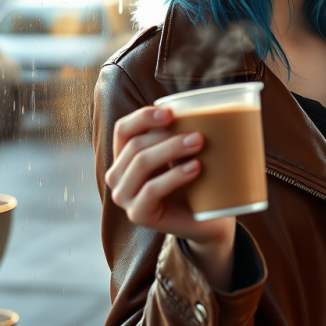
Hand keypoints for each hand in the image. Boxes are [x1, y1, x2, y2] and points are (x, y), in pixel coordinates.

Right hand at [105, 106, 235, 287]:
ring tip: (199, 144)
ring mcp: (124, 197)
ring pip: (142, 163)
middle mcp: (117, 176)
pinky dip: (175, 175)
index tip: (171, 112)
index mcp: (124, 156)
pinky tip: (195, 168)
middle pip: (136, 145)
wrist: (208, 219)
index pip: (124, 129)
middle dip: (168, 136)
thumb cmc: (196, 181)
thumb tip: (202, 106)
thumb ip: (183, 131)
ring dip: (171, 149)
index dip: (143, 117)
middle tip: (199, 135)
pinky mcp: (138, 214)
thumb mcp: (185, 153)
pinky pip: (152, 189)